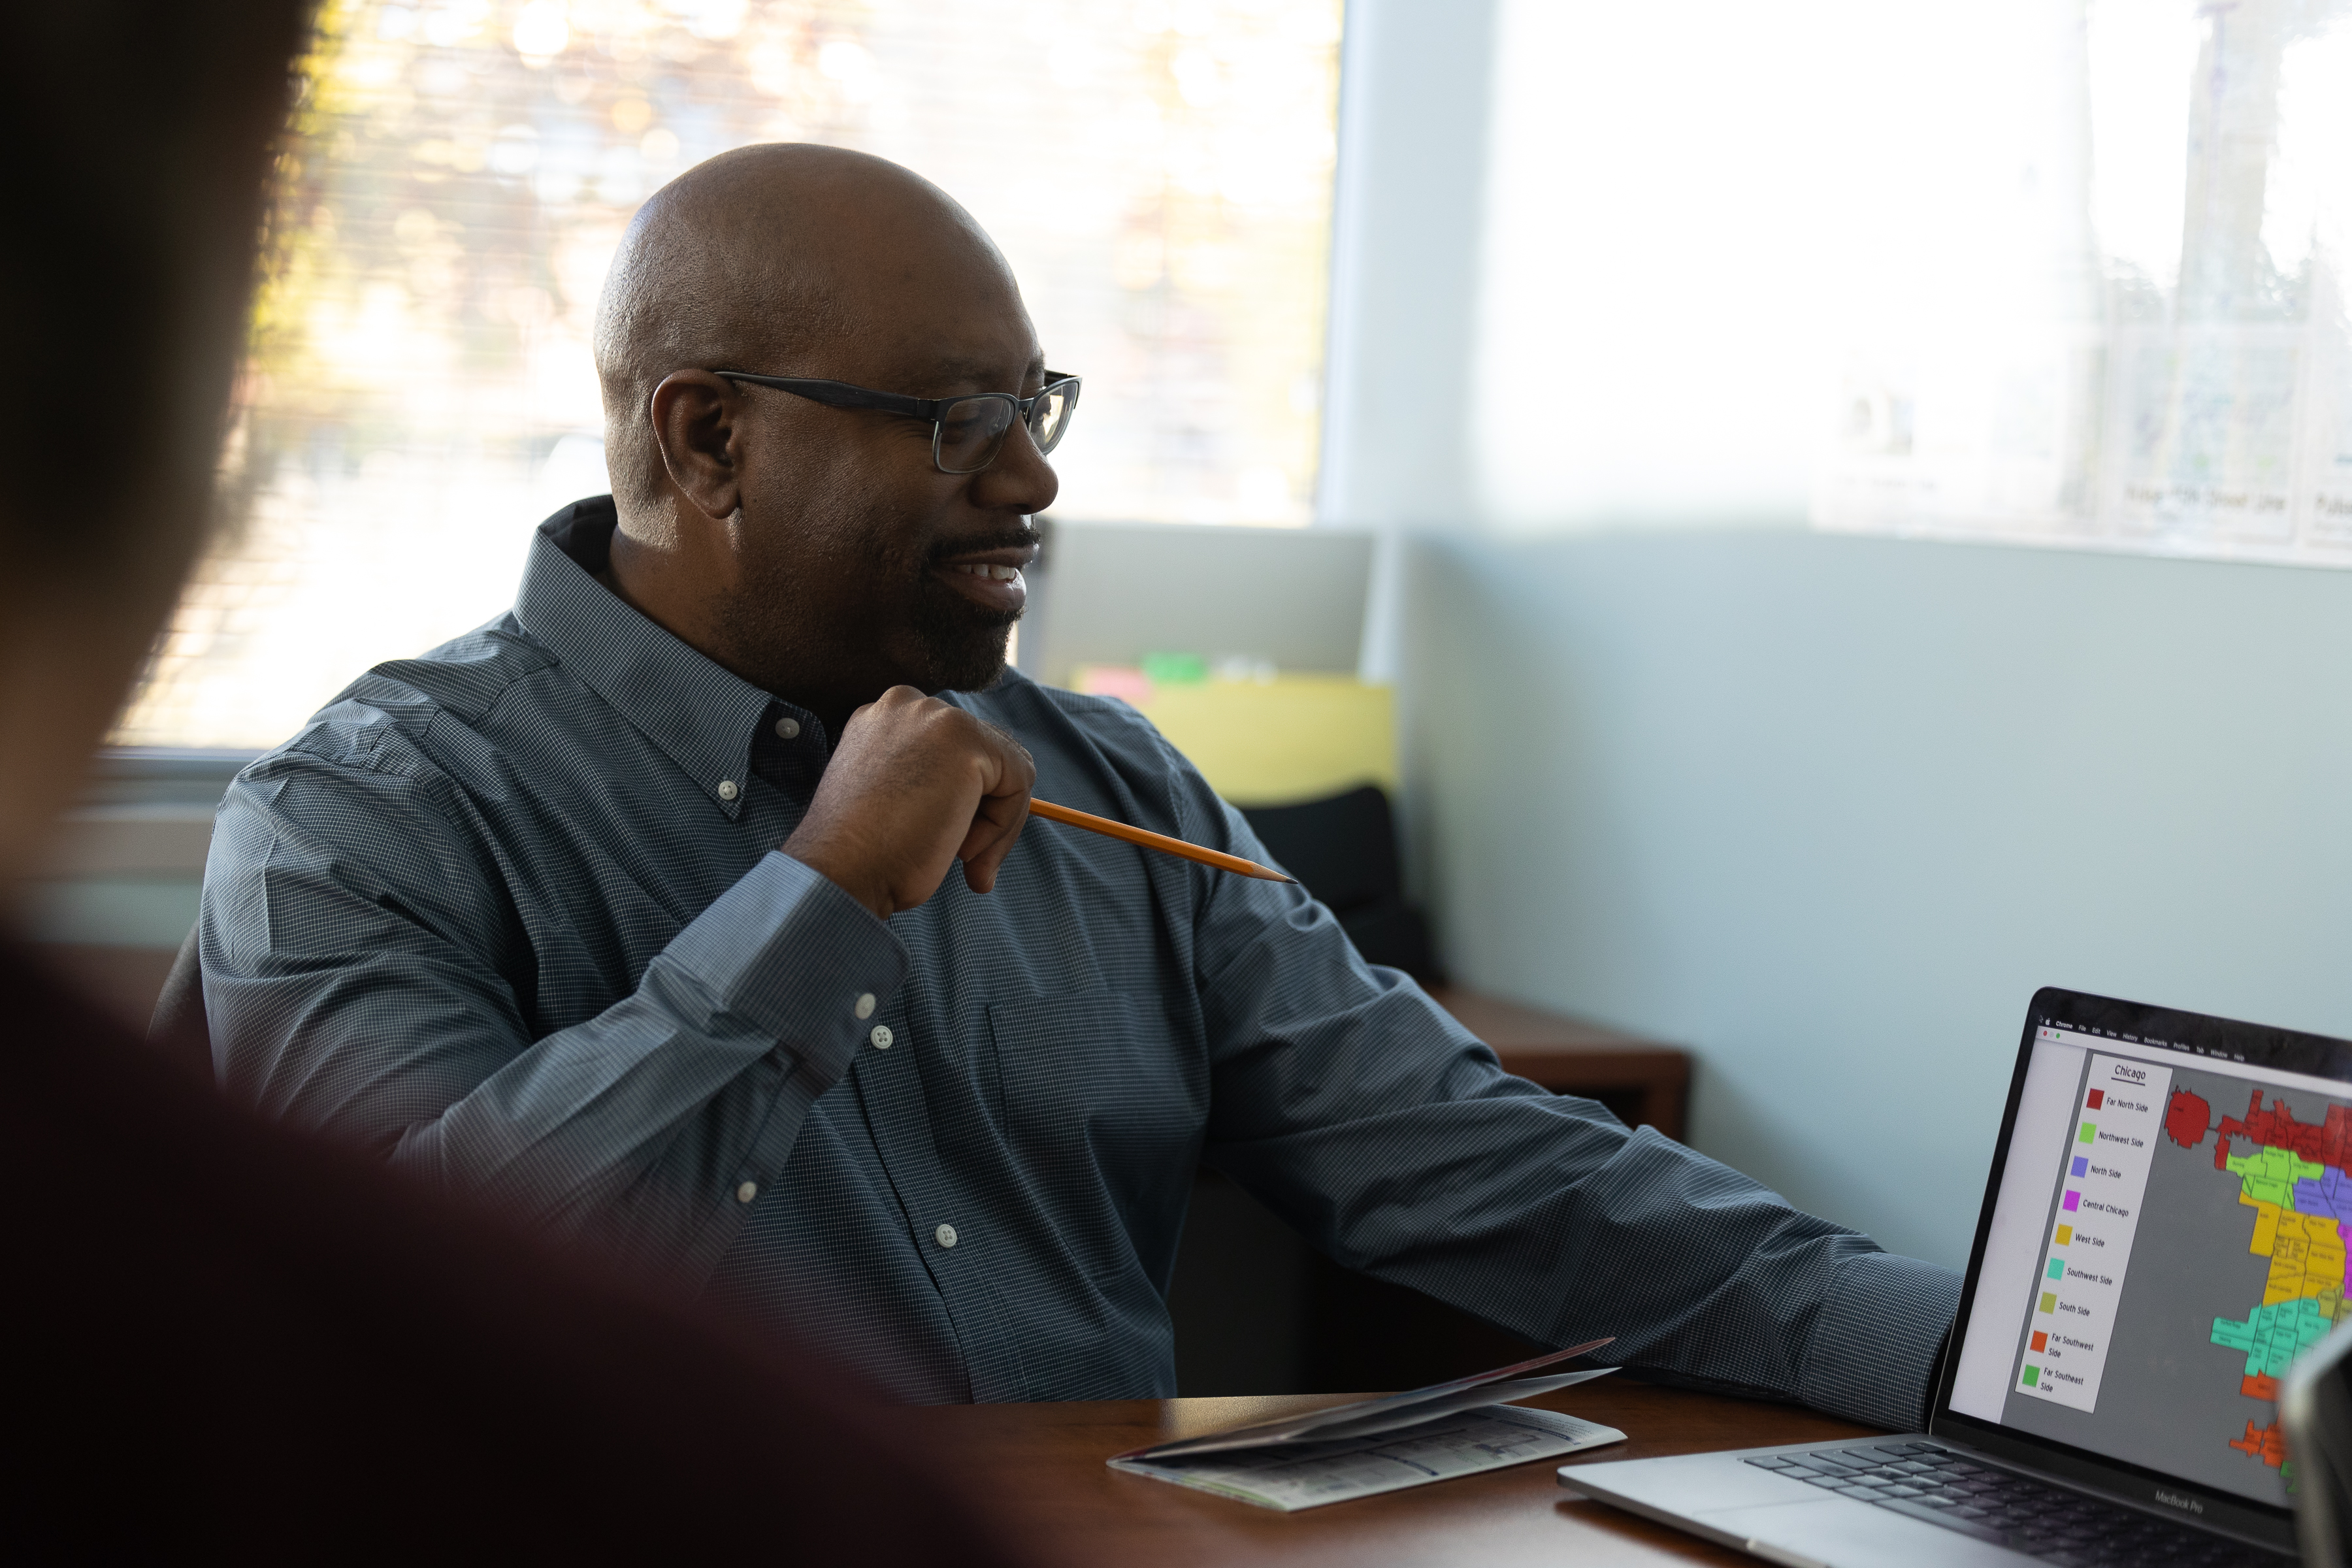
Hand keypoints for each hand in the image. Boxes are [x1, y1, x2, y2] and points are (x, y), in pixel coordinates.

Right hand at [783, 687, 1035, 919]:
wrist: (839, 872)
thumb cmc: (862, 855)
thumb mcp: (896, 803)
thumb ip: (933, 784)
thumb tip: (988, 796)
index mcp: (881, 720)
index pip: (954, 753)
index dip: (964, 805)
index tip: (950, 849)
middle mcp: (905, 704)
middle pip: (985, 756)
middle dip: (983, 815)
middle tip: (963, 861)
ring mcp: (933, 715)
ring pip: (1006, 769)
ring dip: (993, 824)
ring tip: (959, 858)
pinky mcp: (963, 737)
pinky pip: (1020, 780)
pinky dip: (1004, 825)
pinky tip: (963, 849)